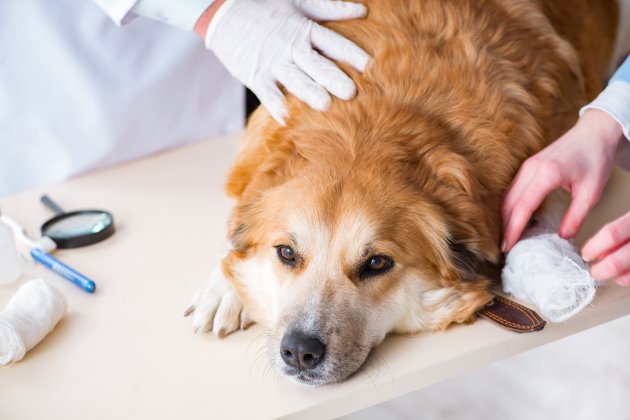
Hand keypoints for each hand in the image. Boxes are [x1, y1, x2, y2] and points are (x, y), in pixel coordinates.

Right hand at [203, 0, 369, 123]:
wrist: (224, 11)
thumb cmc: (265, 7)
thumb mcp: (298, 3)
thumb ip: (330, 9)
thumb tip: (361, 11)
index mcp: (303, 29)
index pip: (332, 43)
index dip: (351, 54)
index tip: (369, 66)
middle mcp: (290, 47)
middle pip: (317, 65)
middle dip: (334, 79)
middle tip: (351, 92)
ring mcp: (272, 62)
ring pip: (294, 80)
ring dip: (309, 93)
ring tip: (325, 105)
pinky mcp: (254, 75)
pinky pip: (267, 93)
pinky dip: (275, 105)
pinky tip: (286, 117)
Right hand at [502, 109, 623, 251]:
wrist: (594, 133)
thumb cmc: (595, 159)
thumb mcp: (592, 192)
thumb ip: (577, 216)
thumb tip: (563, 237)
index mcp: (547, 174)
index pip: (522, 207)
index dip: (513, 230)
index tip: (507, 247)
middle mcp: (531, 169)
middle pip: (508, 203)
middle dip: (504, 227)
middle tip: (504, 249)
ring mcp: (526, 166)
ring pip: (506, 197)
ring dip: (505, 218)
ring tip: (508, 238)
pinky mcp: (527, 167)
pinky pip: (511, 190)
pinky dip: (510, 207)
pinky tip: (513, 220)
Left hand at [582, 211, 629, 283]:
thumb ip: (619, 233)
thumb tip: (598, 252)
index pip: (612, 234)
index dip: (594, 246)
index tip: (585, 254)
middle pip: (619, 259)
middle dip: (603, 269)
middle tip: (595, 272)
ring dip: (619, 277)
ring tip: (611, 276)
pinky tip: (626, 277)